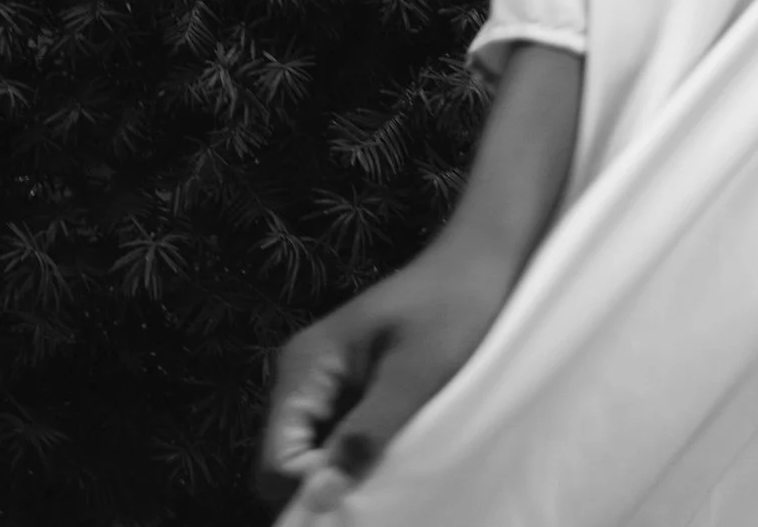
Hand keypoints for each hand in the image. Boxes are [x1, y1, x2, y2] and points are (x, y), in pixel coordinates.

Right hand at [258, 242, 513, 511]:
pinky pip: (336, 438)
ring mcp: (324, 381)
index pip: (275, 458)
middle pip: (285, 461)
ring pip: (312, 454)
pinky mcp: (348, 387)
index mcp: (306, 365)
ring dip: (343, 470)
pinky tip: (395, 450)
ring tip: (392, 466)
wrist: (482, 258)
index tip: (361, 490)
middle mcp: (302, 375)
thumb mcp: (415, 375)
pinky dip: (358, 454)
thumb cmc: (454, 306)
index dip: (309, 486)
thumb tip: (319, 498)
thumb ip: (366, 435)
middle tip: (381, 483)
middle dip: (323, 482)